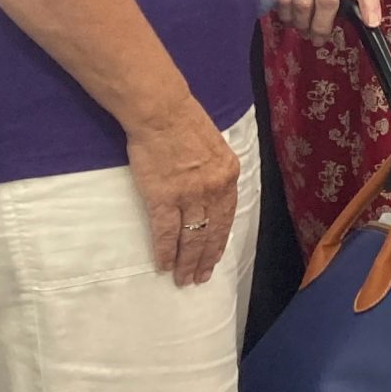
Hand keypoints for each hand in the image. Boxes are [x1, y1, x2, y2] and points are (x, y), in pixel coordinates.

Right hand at [125, 99, 239, 283]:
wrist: (161, 113)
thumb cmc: (185, 123)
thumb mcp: (215, 146)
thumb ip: (216, 171)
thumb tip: (212, 191)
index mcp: (229, 174)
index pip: (228, 216)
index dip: (220, 240)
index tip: (215, 257)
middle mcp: (214, 189)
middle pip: (212, 232)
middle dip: (205, 259)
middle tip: (199, 278)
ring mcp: (190, 195)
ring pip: (192, 237)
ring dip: (187, 261)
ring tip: (183, 279)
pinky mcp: (164, 197)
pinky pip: (167, 232)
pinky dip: (166, 251)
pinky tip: (164, 265)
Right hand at [264, 0, 383, 37]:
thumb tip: (363, 22)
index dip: (370, 5)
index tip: (371, 23)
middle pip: (327, 2)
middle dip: (321, 27)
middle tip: (318, 39)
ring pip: (303, 4)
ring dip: (303, 24)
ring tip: (305, 31)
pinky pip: (285, 0)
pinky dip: (288, 16)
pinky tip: (292, 21)